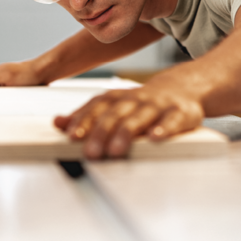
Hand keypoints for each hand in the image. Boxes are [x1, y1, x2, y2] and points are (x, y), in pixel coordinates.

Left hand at [54, 86, 203, 159]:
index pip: (97, 107)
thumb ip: (87, 115)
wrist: (182, 87)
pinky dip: (163, 129)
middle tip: (91, 153)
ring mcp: (157, 106)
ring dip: (125, 133)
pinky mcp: (179, 113)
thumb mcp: (115, 105)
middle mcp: (136, 99)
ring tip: (115, 150)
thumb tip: (58, 123)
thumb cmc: (143, 102)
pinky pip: (171, 121)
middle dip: (101, 132)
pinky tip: (155, 138)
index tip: (72, 136)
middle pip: (115, 114)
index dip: (84, 120)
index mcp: (118, 98)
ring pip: (139, 118)